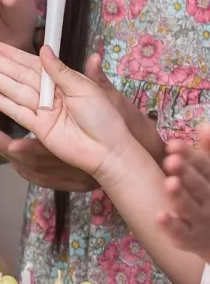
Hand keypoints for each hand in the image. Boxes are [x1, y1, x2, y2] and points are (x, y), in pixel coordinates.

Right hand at [0, 43, 137, 188]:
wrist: (108, 150)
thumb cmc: (104, 118)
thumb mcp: (85, 88)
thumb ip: (61, 71)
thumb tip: (44, 50)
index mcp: (63, 81)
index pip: (33, 64)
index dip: (14, 55)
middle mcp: (50, 94)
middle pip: (19, 77)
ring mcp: (43, 110)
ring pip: (14, 91)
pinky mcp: (38, 127)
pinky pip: (17, 112)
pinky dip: (2, 103)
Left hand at [159, 123, 209, 257]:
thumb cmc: (209, 197)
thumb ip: (209, 151)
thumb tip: (205, 125)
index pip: (205, 167)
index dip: (190, 156)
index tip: (173, 145)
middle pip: (199, 186)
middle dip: (186, 173)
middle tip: (171, 161)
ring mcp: (201, 220)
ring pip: (190, 207)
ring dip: (179, 196)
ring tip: (169, 183)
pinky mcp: (190, 239)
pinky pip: (182, 234)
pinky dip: (172, 227)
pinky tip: (160, 217)